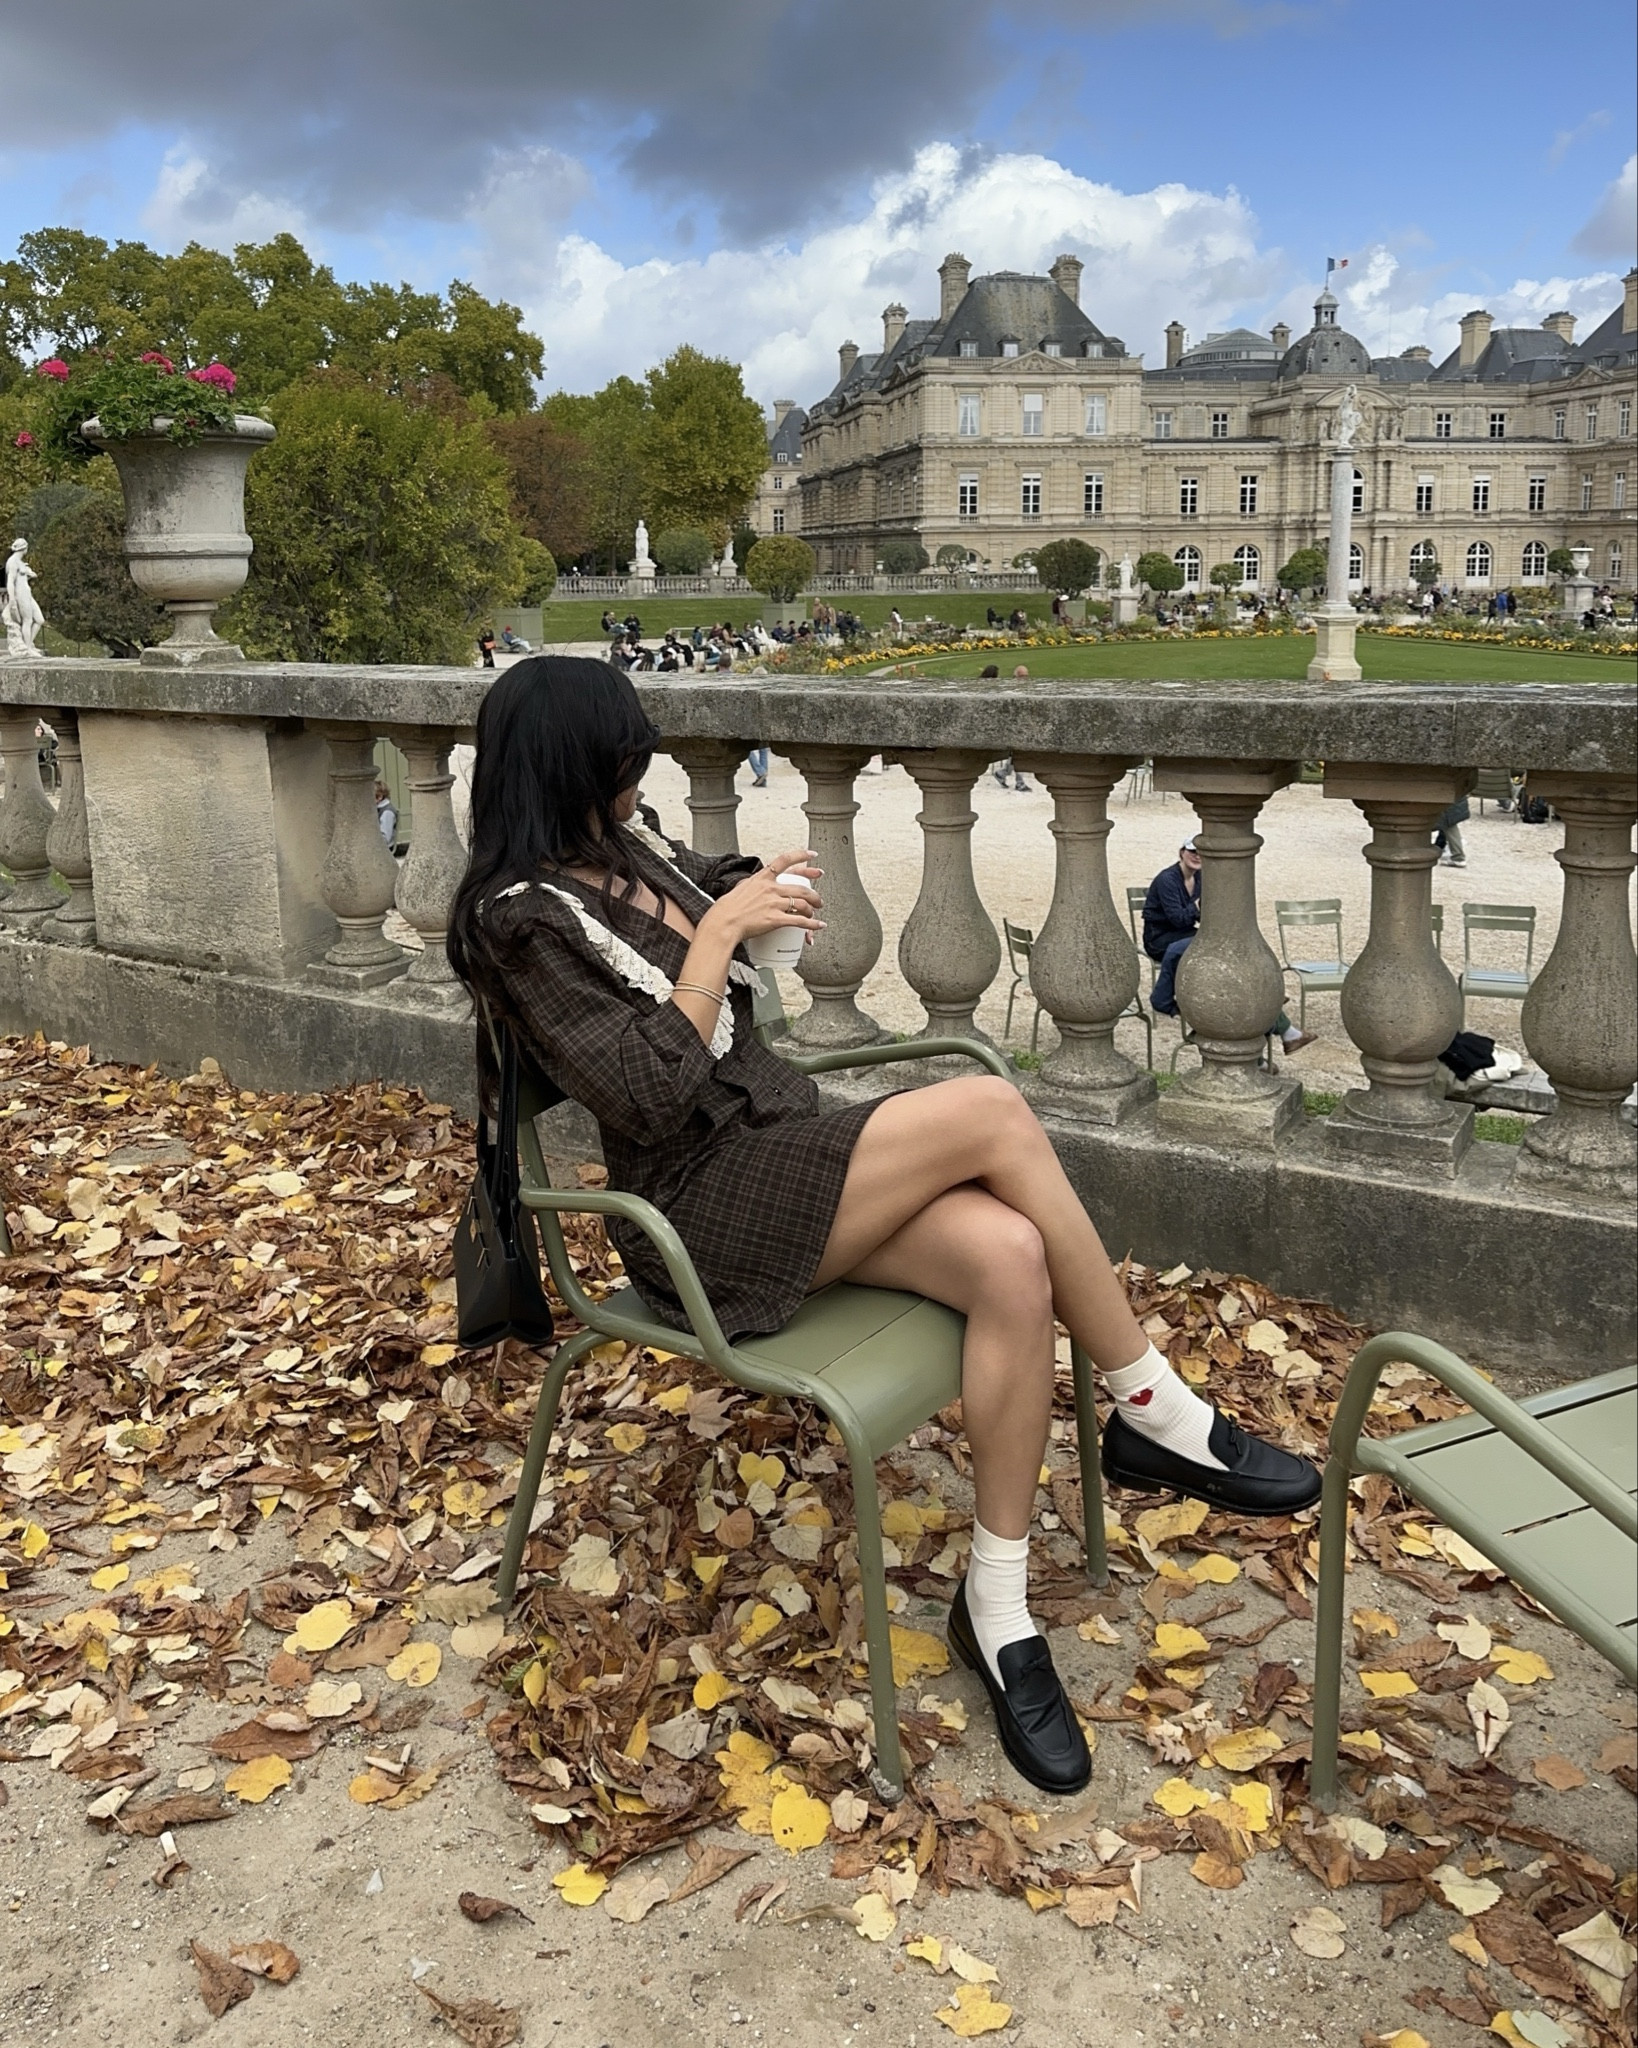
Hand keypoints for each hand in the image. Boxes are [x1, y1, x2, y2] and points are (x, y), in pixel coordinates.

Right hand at [700, 849, 824, 944]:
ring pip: (803, 904)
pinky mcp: (775, 919)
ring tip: (814, 915)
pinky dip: (812, 924)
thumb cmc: (727, 909)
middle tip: (817, 900)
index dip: (801, 855)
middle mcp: (770, 889)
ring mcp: (774, 904)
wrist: (723, 922)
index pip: (785, 860)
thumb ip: (751, 884)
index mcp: (762, 878)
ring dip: (812, 910)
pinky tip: (818, 925)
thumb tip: (751, 884)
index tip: (812, 855)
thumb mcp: (740, 888)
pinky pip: (800, 921)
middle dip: (814, 895)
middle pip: (801, 888)